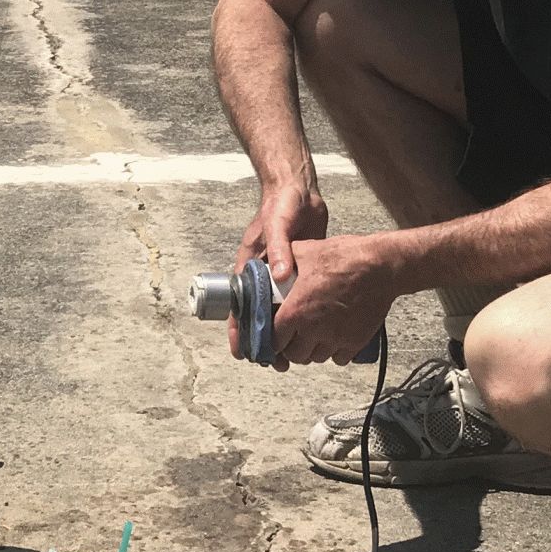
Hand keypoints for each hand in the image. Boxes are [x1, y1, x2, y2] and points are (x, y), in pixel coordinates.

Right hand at [235, 181, 327, 363]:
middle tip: (275, 362)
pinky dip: (301, 317)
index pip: (238, 305)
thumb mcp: (277, 226)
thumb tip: (280, 277)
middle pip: (259, 315)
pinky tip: (312, 332)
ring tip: (294, 355)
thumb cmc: (281, 205)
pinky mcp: (299, 273)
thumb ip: (279, 250)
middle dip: (264, 340)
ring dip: (284, 332)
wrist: (300, 190)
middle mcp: (263, 275)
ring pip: (279, 312)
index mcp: (250, 266)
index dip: (237, 330)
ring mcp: (281, 275)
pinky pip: (298, 300)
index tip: (242, 352)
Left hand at [270, 232, 393, 367]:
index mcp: (296, 310)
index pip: (275, 340)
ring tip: (315, 336)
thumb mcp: (305, 251)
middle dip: (293, 347)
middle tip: (296, 336)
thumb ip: (284, 261)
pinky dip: (335, 353)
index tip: (278, 334)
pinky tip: (334, 338)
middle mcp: (314, 329)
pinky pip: (339, 359)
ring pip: (316, 359)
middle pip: (295, 355)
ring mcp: (336, 338)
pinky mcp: (355, 342)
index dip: (274, 338)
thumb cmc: (344, 257)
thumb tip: (273, 264)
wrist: (381, 266)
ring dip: (313, 350)